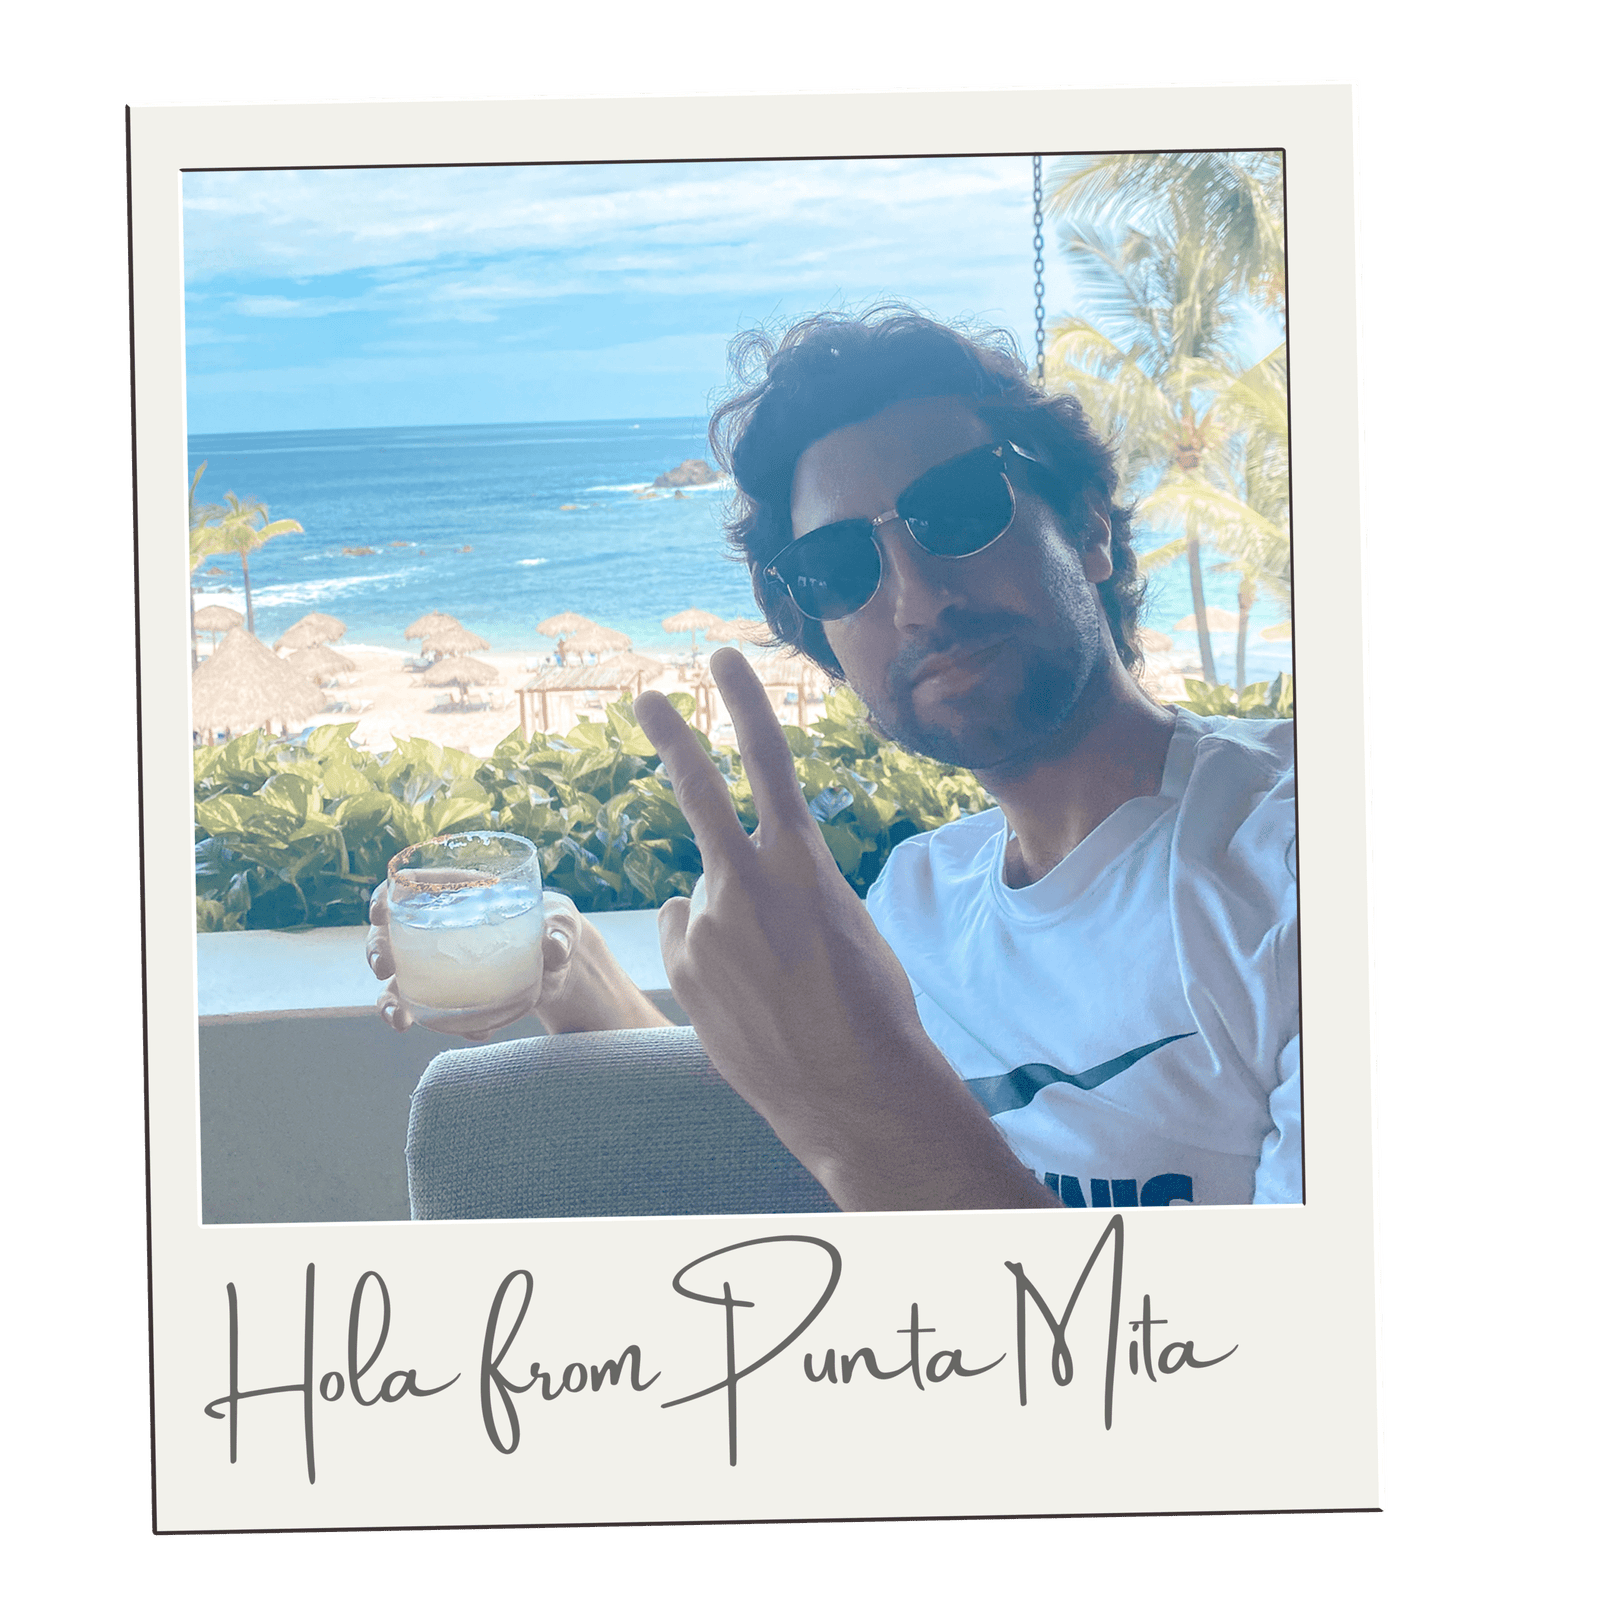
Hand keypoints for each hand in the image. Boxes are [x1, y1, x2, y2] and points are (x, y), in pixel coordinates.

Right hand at [367, 881, 582, 1040]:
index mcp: (457, 896)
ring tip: (398, 1020)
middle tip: (385, 968)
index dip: (385, 897)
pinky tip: (476, 1033)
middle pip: (388, 935)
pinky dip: (448, 1028)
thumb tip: (555, 946)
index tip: (381, 910)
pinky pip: (434, 1015)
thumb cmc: (554, 927)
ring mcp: (438, 968)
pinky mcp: (450, 999)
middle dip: (377, 950)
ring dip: (388, 1001)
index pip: (408, 888)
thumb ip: (560, 929)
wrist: (560, 968)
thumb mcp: (561, 922)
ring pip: (397, 983)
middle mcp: (436, 931)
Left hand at [634, 649, 1056, 1210]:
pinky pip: (689, 944)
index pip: (769, 761)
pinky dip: (710, 961)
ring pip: (702, 905)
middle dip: (672, 737)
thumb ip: (779, 895)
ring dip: (728, 927)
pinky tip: (747, 1000)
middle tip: (646, 697)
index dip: (744, 704)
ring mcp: (706, 928)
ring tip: (774, 984)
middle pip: (698, 792)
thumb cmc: (870, 1006)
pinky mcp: (683, 971)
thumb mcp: (842, 927)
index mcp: (802, 862)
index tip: (721, 659)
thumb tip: (699, 895)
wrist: (854, 1089)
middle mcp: (745, 883)